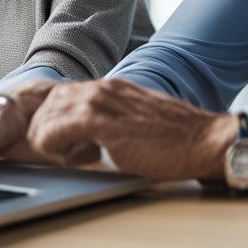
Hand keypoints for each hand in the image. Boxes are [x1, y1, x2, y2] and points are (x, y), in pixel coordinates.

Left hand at [27, 78, 238, 179]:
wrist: (203, 142)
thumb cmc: (177, 141)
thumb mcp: (137, 124)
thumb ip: (112, 125)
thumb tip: (90, 141)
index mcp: (113, 88)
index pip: (65, 93)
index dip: (55, 118)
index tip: (58, 141)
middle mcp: (105, 89)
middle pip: (51, 100)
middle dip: (44, 127)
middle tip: (53, 151)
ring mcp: (102, 103)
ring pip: (49, 112)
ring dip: (46, 137)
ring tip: (61, 157)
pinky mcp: (102, 122)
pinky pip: (57, 129)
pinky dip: (53, 145)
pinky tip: (68, 159)